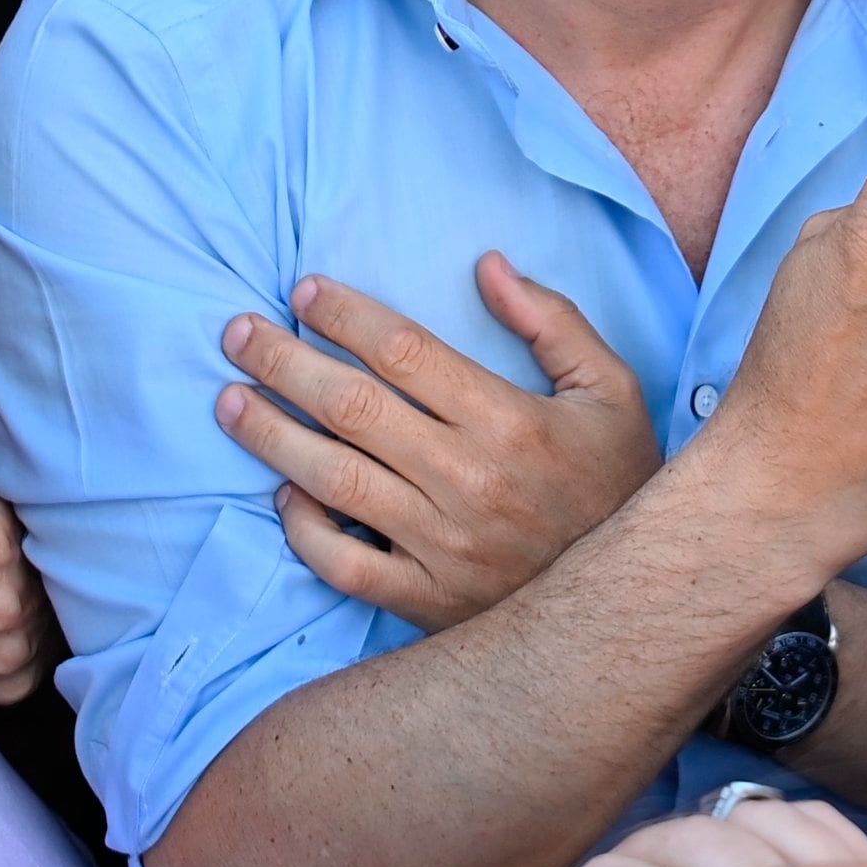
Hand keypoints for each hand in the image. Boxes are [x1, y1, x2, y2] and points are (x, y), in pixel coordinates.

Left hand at [227, 257, 662, 632]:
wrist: (636, 600)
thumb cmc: (619, 482)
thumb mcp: (613, 391)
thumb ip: (554, 322)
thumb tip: (488, 265)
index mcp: (508, 420)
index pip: (404, 351)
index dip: (345, 315)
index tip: (303, 292)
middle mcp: (466, 480)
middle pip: (351, 407)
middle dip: (283, 362)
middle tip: (237, 334)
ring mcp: (441, 545)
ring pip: (332, 479)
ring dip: (271, 435)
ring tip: (230, 401)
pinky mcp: (426, 599)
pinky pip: (343, 563)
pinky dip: (304, 529)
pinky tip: (283, 494)